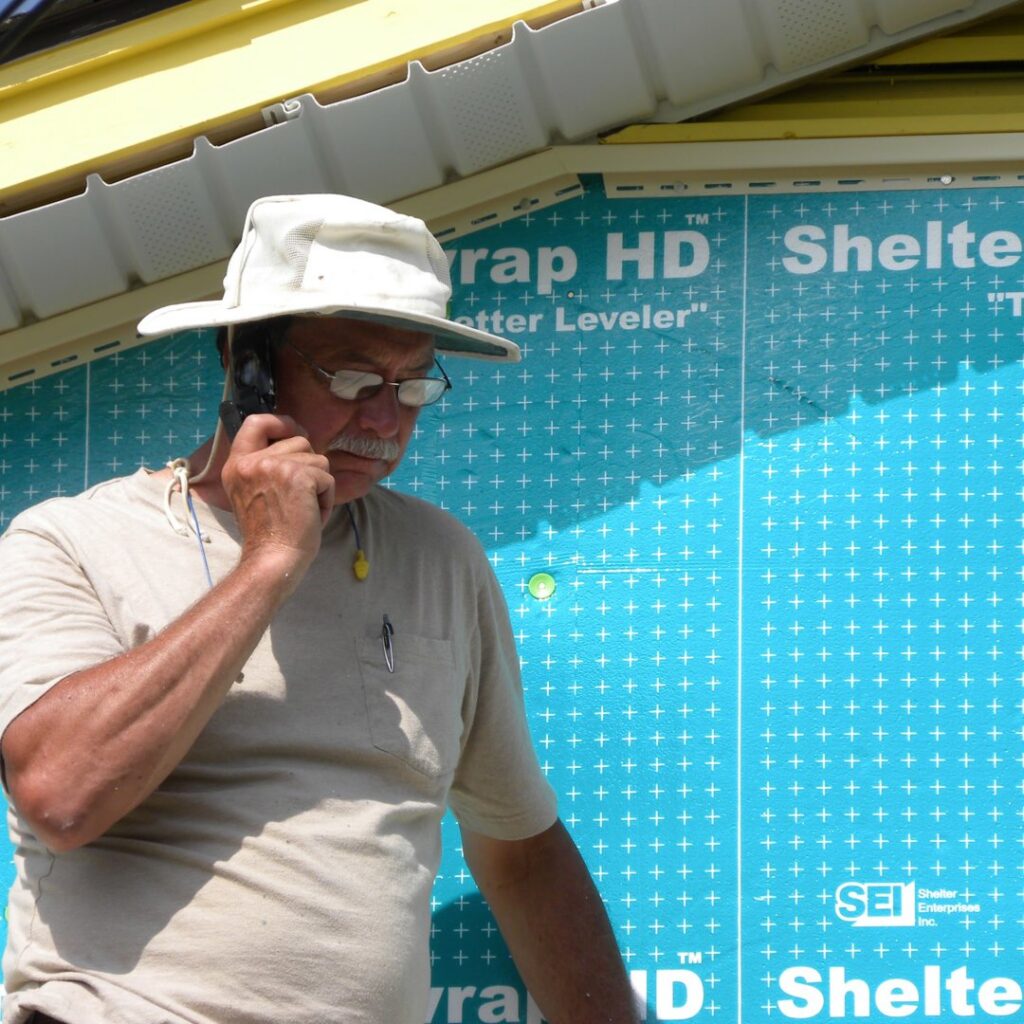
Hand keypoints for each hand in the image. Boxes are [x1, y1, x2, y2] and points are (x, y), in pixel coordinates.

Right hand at [221, 414, 334, 586]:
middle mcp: (251, 462)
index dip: (280, 421)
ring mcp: (273, 466)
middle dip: (309, 468)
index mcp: (237, 465)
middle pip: (299, 441)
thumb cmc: (269, 534)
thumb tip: (300, 442)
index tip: (295, 431)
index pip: (255, 422)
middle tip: (298, 499)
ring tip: (303, 510)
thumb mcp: (255, 493)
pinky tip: (311, 516)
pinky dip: (327, 499)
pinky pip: (327, 478)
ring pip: (318, 459)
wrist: (272, 559)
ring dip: (319, 486)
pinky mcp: (298, 475)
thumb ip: (267, 467)